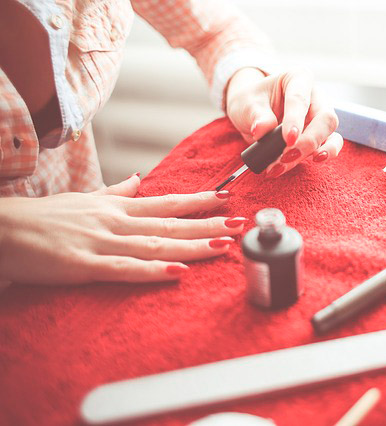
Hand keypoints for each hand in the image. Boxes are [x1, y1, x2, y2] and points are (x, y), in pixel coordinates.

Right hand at [0, 175, 245, 284]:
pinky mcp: (84, 265)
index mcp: (118, 208)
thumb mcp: (86, 200)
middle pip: (171, 224)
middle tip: (240, 222)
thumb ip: (117, 193)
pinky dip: (152, 270)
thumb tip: (142, 180)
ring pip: (156, 244)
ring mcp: (102, 242)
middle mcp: (116, 222)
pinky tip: (177, 272)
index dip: (198, 201)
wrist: (1, 229)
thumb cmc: (44, 217)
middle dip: (208, 224)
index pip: (166, 203)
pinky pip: (124, 269)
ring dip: (192, 246)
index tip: (226, 198)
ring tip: (224, 245)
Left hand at [225, 67, 342, 177]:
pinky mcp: (321, 135)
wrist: (251, 112)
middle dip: (308, 140)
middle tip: (286, 155)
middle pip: (325, 118)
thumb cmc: (251, 102)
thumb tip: (262, 130)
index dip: (295, 120)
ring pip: (330, 134)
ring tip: (289, 163)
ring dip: (311, 152)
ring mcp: (320, 116)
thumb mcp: (247, 103)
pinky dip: (322, 156)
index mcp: (298, 78)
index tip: (288, 139)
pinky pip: (331, 145)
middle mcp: (315, 96)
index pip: (300, 98)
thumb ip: (256, 115)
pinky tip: (312, 163)